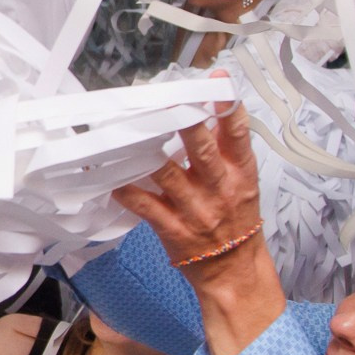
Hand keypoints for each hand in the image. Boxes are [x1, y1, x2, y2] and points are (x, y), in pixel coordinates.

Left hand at [115, 97, 265, 276]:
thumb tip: (211, 107)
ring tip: (124, 130)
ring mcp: (195, 209)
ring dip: (144, 152)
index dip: (228, 107)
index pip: (238, 135)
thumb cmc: (236, 221)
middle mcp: (219, 188)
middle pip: (201, 150)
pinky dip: (127, 191)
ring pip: (167, 174)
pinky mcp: (173, 229)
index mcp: (240, 173)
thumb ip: (227, 148)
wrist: (234, 271)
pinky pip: (145, 205)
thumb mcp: (244, 182)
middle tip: (166, 100)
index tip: (218, 82)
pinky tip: (111, 177)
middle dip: (184, 124)